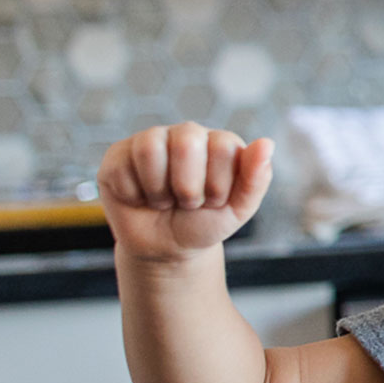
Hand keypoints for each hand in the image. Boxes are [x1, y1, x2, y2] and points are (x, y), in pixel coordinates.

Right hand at [99, 123, 272, 258]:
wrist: (167, 249)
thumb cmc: (205, 223)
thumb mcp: (238, 209)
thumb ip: (257, 179)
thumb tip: (266, 143)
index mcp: (220, 142)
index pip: (223, 147)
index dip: (217, 185)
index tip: (213, 201)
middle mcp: (185, 134)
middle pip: (186, 142)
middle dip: (188, 188)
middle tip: (187, 203)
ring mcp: (149, 141)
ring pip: (149, 149)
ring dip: (159, 190)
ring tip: (164, 201)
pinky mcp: (117, 156)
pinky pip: (121, 167)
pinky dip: (134, 195)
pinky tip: (140, 199)